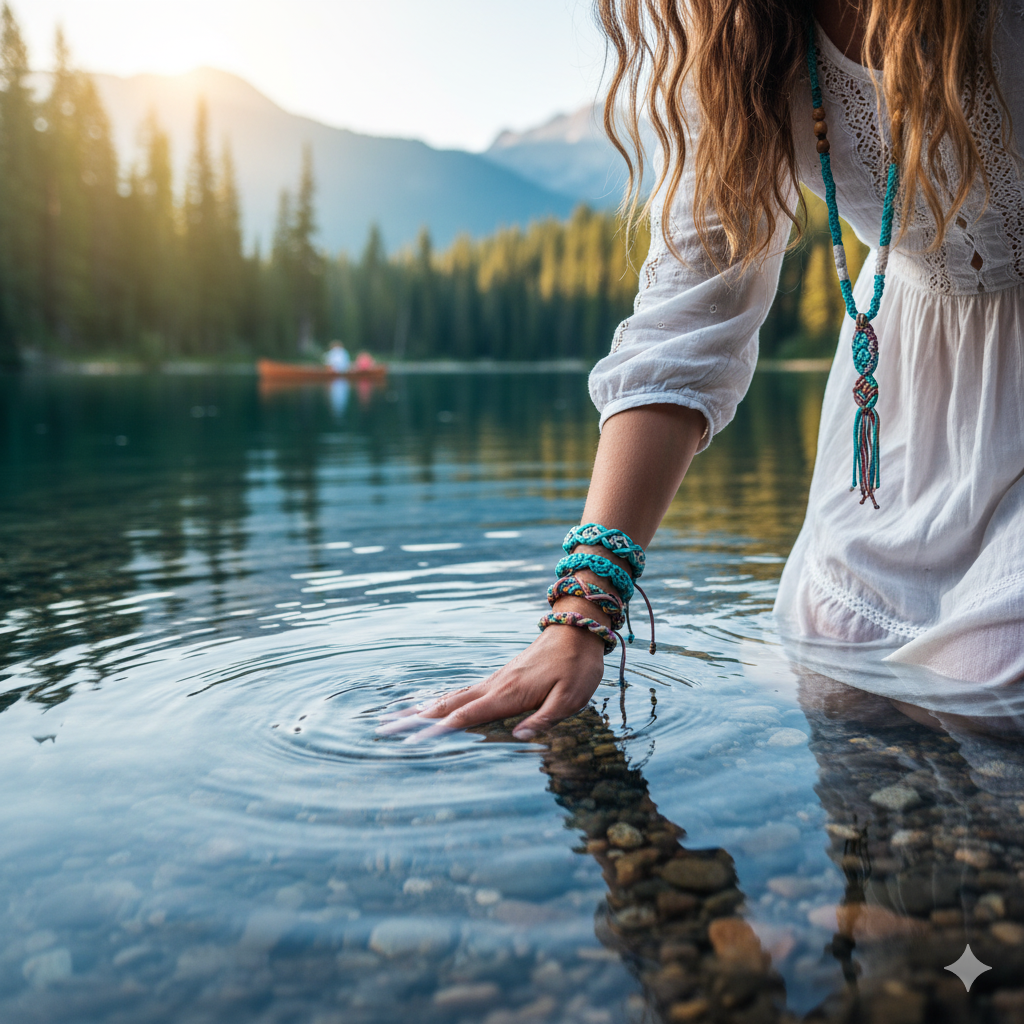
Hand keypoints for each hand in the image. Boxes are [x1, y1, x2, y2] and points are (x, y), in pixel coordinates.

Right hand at [377, 624, 606, 740]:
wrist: (579, 627)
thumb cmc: (578, 665)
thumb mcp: (571, 698)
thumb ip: (544, 719)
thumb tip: (517, 738)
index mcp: (509, 694)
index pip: (468, 716)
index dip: (440, 730)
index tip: (413, 740)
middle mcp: (495, 686)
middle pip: (448, 705)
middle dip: (416, 719)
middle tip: (385, 728)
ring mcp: (495, 680)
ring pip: (452, 697)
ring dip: (423, 709)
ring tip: (396, 718)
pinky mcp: (500, 678)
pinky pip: (463, 692)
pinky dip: (441, 701)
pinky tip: (433, 705)